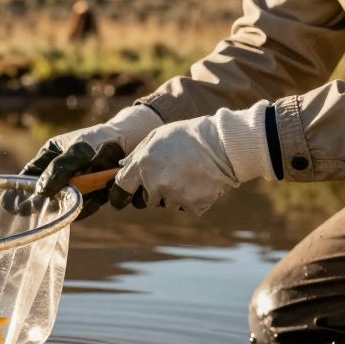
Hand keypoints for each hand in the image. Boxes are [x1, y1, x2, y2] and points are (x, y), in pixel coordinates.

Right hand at [20, 105, 163, 218]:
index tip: (19, 208)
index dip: (22, 192)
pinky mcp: (92, 193)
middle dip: (58, 199)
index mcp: (50, 156)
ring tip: (94, 190)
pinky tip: (100, 196)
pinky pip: (86, 206)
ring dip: (80, 200)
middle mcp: (60, 172)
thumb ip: (60, 169)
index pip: (28, 176)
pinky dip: (92, 203)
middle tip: (65, 201)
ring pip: (68, 202)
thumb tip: (41, 192)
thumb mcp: (78, 150)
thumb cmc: (101, 139)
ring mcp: (76, 184)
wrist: (133, 141)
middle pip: (49, 194)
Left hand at [109, 101, 274, 215]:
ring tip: (190, 174)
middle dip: (156, 190)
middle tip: (174, 174)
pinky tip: (201, 182)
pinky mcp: (192, 205)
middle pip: (148, 199)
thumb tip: (121, 167)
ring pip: (168, 204)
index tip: (127, 194)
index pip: (122, 187)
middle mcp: (155, 184)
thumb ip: (138, 154)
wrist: (223, 144)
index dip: (123, 191)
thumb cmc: (189, 136)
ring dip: (176, 195)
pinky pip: (188, 207)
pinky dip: (194, 199)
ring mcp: (174, 196)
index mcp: (143, 165)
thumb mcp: (157, 136)